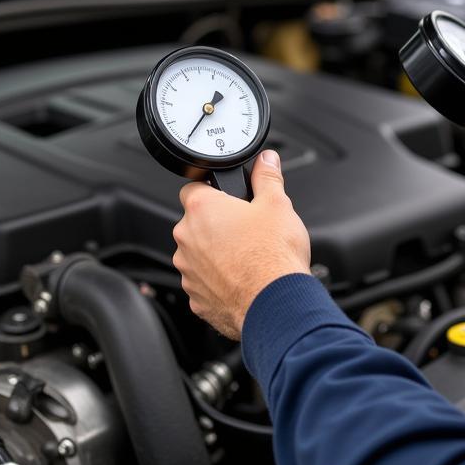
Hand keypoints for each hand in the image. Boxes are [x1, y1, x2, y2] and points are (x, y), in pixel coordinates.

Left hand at [174, 150, 310, 338]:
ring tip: (247, 256)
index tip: (229, 198)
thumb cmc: (273, 256)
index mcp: (201, 209)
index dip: (213, 190)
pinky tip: (242, 279)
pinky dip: (219, 280)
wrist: (276, 304)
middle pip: (196, 223)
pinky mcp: (196, 299)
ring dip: (215, 253)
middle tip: (246, 228)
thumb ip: (267, 177)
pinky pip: (204, 283)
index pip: (193, 187)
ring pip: (198, 254)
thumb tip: (266, 160)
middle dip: (217, 224)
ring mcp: (188, 272)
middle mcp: (187, 239)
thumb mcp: (277, 204)